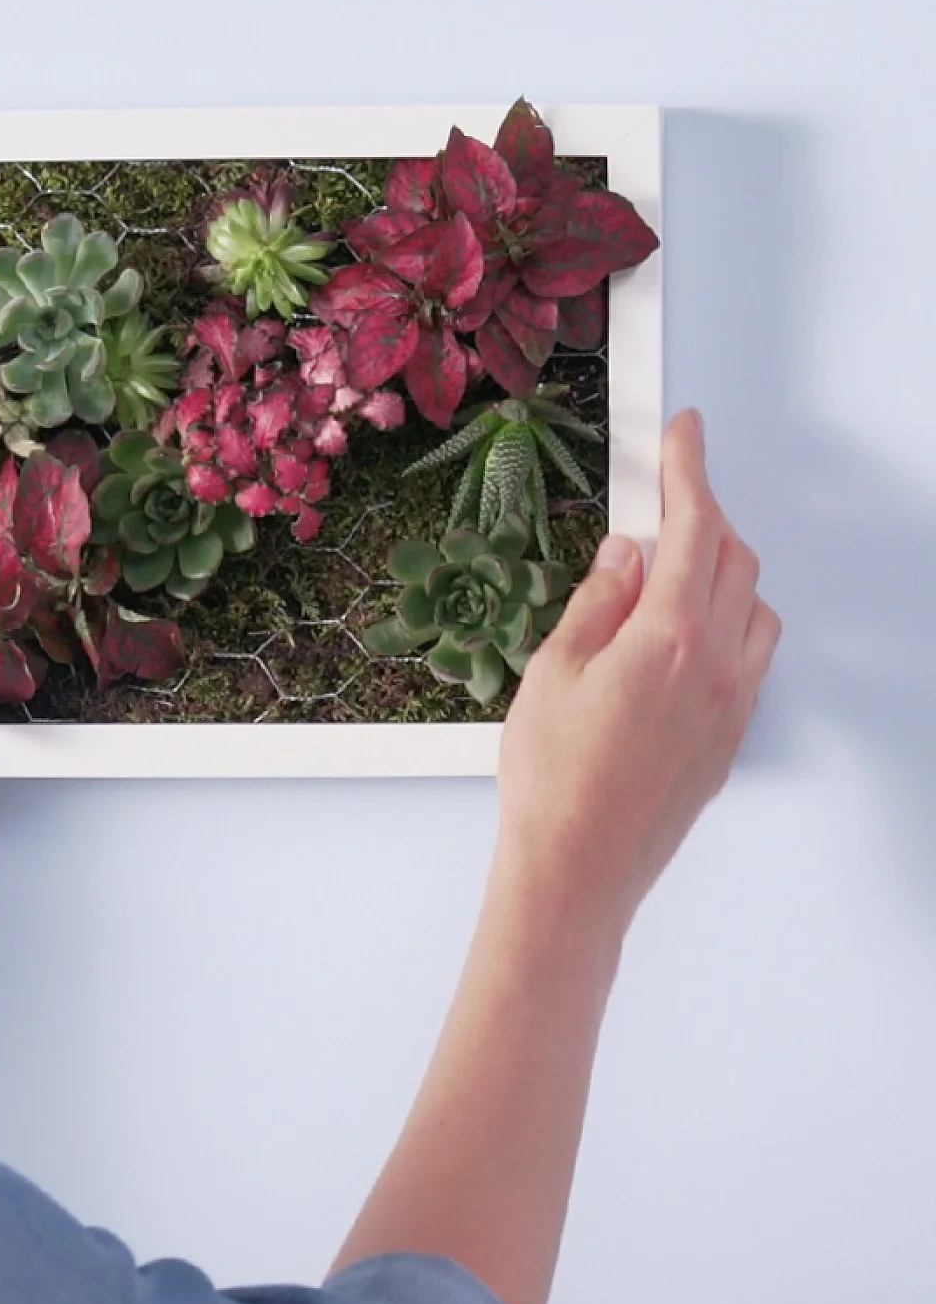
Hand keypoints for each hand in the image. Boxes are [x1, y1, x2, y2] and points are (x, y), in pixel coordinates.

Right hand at [494, 410, 781, 935]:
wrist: (576, 869)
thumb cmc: (551, 782)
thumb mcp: (551, 674)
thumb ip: (596, 604)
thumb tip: (625, 555)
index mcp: (665, 638)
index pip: (693, 529)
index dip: (690, 470)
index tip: (685, 434)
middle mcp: (715, 666)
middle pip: (733, 560)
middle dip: (704, 518)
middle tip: (665, 501)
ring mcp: (730, 705)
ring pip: (752, 608)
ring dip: (722, 573)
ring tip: (671, 573)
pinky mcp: (729, 739)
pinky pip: (750, 658)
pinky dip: (728, 625)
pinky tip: (685, 638)